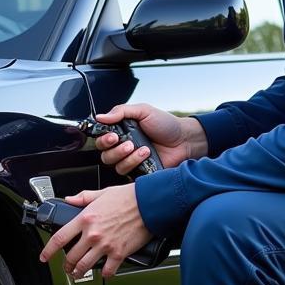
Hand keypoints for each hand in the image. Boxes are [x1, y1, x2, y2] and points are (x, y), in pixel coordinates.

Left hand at [38, 185, 150, 278]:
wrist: (149, 203)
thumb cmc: (129, 197)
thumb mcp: (102, 193)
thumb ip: (83, 198)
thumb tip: (70, 199)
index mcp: (85, 219)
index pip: (59, 238)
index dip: (48, 250)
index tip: (44, 257)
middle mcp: (93, 234)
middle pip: (71, 256)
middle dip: (66, 265)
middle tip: (67, 267)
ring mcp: (105, 245)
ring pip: (84, 266)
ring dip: (79, 273)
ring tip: (78, 274)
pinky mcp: (119, 253)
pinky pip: (107, 271)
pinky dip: (104, 274)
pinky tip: (104, 272)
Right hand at [93, 102, 207, 176]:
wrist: (184, 139)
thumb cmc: (165, 124)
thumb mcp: (143, 111)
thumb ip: (121, 111)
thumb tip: (100, 117)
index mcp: (121, 132)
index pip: (101, 139)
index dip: (103, 139)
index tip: (112, 136)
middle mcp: (123, 148)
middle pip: (105, 155)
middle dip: (114, 150)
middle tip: (128, 143)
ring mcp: (131, 161)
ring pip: (115, 166)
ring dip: (128, 157)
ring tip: (144, 148)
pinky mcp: (139, 172)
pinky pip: (128, 173)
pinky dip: (135, 164)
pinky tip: (147, 155)